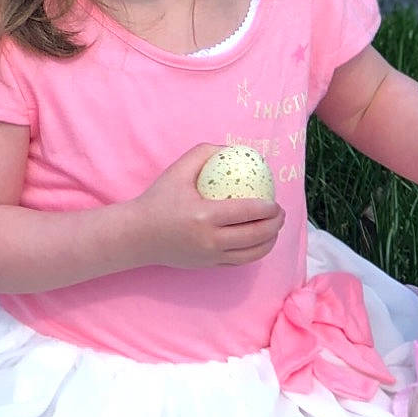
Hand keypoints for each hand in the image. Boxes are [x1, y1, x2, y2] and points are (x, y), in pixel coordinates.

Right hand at [132, 145, 284, 271]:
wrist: (138, 235)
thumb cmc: (158, 200)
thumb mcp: (177, 171)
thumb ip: (204, 153)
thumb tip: (232, 150)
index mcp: (204, 216)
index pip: (247, 213)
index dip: (268, 209)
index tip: (275, 202)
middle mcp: (210, 240)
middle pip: (255, 235)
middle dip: (275, 225)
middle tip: (280, 214)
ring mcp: (211, 257)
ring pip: (252, 254)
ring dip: (270, 241)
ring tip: (274, 229)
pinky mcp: (209, 266)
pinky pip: (240, 261)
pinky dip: (255, 252)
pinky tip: (259, 241)